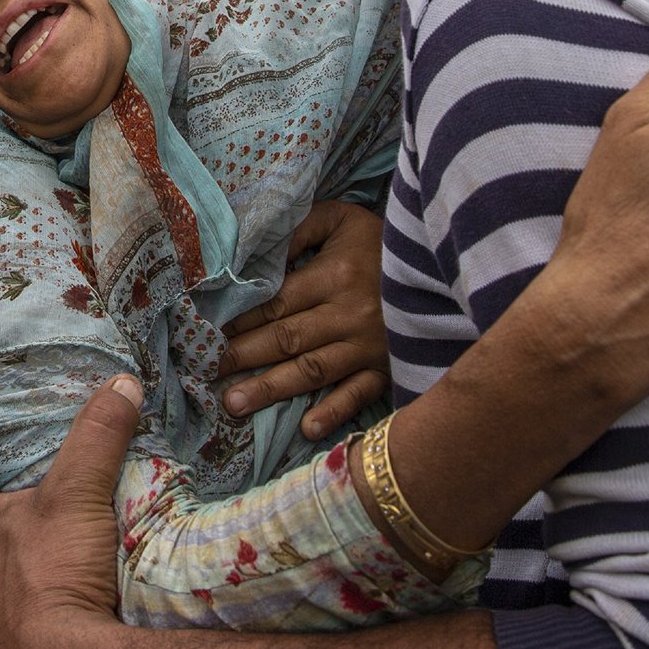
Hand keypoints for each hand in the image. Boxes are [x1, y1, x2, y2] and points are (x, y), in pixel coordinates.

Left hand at [0, 375, 140, 648]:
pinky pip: (49, 583)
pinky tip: (88, 564)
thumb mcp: (77, 490)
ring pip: (34, 549)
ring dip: (58, 537)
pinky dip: (67, 570)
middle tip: (82, 474)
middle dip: (47, 495)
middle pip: (20, 510)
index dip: (27, 452)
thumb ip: (97, 435)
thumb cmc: (52, 572)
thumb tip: (122, 383)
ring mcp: (5, 594)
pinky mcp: (29, 622)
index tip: (57, 435)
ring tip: (92, 514)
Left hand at [219, 202, 388, 439]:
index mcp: (335, 276)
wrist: (440, 264)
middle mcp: (349, 315)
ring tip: (234, 404)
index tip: (210, 333)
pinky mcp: (387, 368)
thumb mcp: (340, 219)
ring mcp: (369, 346)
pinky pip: (358, 394)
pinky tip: (306, 429)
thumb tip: (257, 255)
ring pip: (312, 371)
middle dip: (243, 357)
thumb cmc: (380, 241)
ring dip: (271, 389)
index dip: (241, 320)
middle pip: (287, 340)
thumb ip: (299, 230)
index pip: (277, 304)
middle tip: (207, 372)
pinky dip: (334, 412)